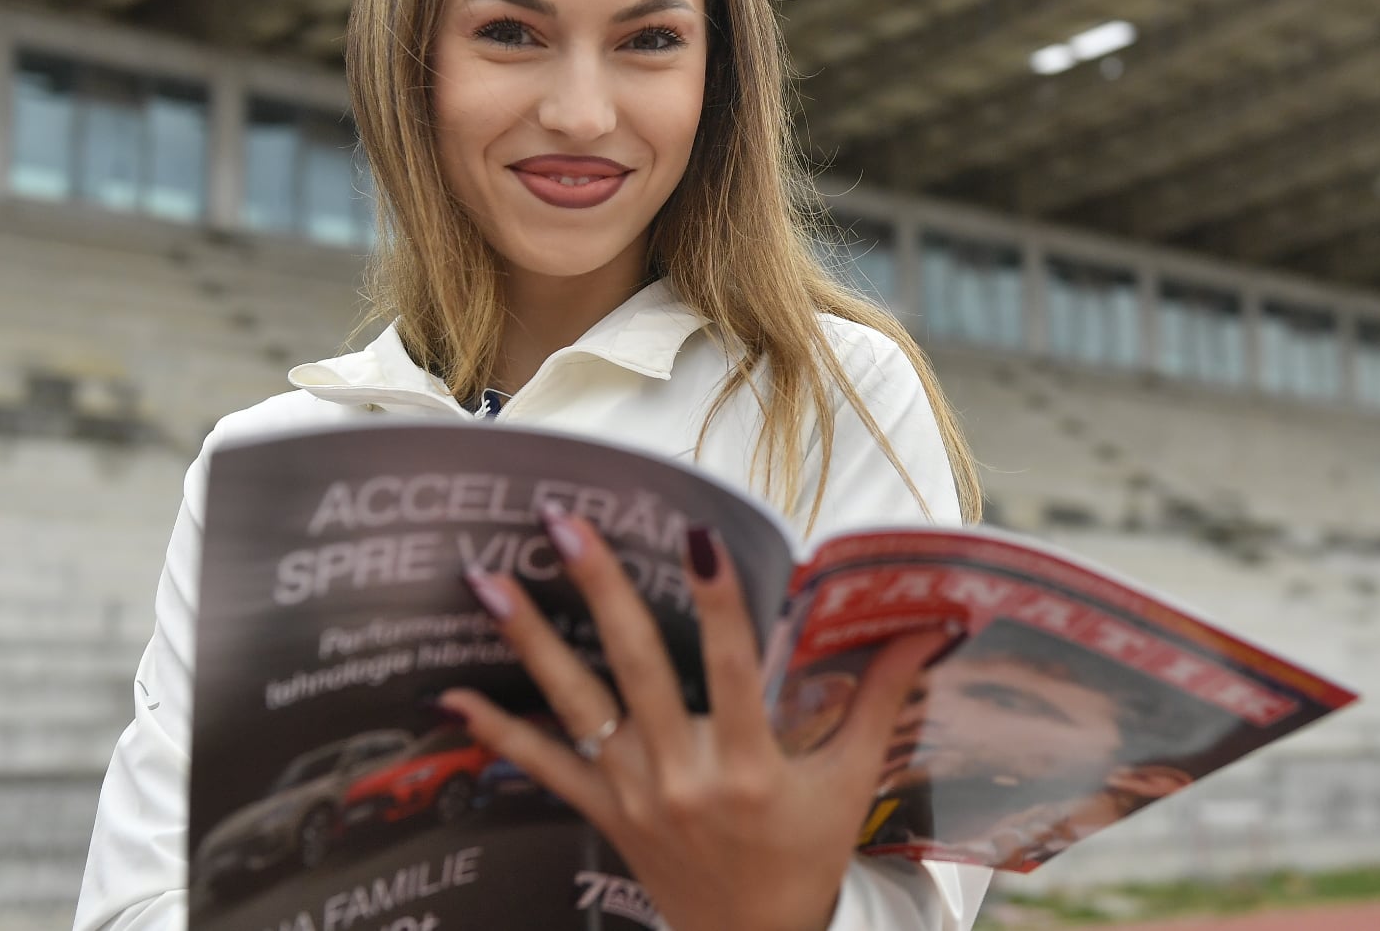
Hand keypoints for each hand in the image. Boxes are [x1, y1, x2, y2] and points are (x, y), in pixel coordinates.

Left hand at [441, 506, 953, 930]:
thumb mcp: (850, 781)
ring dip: (530, 639)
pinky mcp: (602, 812)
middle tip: (565, 523)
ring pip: (574, 706)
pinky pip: (540, 769)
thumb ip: (880, 698)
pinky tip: (451, 694)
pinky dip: (494, 731)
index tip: (696, 535)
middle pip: (635, 669)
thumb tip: (928, 626)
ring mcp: (633, 794)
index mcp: (750, 766)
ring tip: (489, 579)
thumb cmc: (806, 856)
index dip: (716, 602)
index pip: (731, 669)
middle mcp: (683, 775)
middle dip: (599, 589)